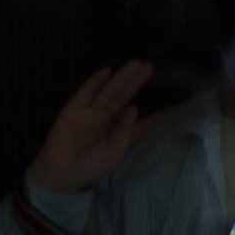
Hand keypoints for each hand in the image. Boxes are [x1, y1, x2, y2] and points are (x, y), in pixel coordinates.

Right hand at [29, 61, 155, 195]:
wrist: (64, 171)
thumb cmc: (93, 166)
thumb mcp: (116, 151)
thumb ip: (126, 129)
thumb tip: (134, 106)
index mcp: (121, 133)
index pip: (141, 122)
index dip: (154, 115)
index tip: (171, 107)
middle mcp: (108, 119)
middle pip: (125, 97)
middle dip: (137, 83)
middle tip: (149, 66)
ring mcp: (91, 113)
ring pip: (110, 91)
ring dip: (122, 77)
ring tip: (136, 63)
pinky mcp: (74, 109)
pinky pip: (86, 92)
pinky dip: (95, 81)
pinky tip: (107, 70)